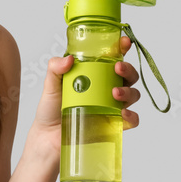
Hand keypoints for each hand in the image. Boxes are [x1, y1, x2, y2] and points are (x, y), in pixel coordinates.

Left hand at [29, 35, 141, 160]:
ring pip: (133, 94)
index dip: (121, 48)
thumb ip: (55, 69)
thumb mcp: (50, 85)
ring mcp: (112, 107)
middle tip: (117, 69)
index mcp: (94, 75)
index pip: (112, 58)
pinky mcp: (113, 124)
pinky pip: (131, 120)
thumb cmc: (50, 110)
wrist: (47, 138)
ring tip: (115, 93)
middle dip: (128, 69)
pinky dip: (131, 116)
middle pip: (128, 75)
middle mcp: (106, 89)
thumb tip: (68, 59)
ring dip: (129, 92)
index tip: (124, 42)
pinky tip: (123, 114)